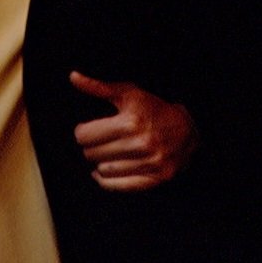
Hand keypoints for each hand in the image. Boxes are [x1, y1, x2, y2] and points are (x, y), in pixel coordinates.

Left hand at [70, 72, 197, 191]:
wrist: (188, 129)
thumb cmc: (154, 109)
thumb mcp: (129, 93)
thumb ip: (99, 87)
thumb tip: (73, 77)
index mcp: (131, 121)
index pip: (84, 135)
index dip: (83, 131)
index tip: (89, 129)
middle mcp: (141, 143)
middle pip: (91, 153)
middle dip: (92, 146)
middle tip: (101, 140)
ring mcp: (149, 163)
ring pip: (102, 170)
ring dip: (101, 161)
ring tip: (110, 151)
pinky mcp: (154, 179)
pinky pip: (115, 186)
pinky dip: (106, 180)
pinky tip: (105, 170)